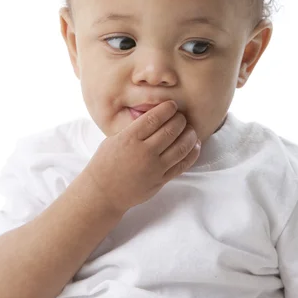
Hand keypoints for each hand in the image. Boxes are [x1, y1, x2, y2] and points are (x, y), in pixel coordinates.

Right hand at [86, 100, 200, 213]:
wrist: (103, 192)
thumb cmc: (106, 163)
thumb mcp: (115, 139)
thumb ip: (134, 128)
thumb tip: (155, 114)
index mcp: (130, 138)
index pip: (155, 118)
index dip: (168, 108)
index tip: (172, 105)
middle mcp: (144, 152)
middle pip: (171, 130)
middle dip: (180, 120)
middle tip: (181, 117)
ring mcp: (154, 168)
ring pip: (181, 147)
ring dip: (190, 135)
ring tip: (190, 129)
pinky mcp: (161, 180)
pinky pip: (182, 165)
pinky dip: (192, 153)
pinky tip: (194, 145)